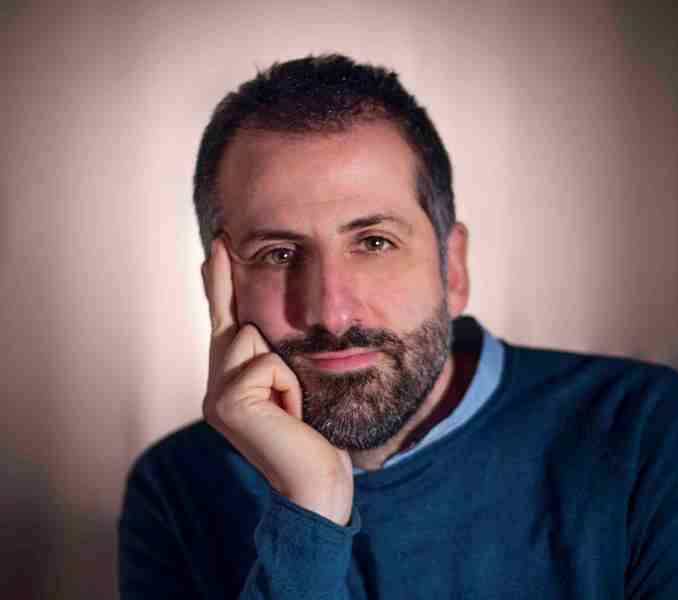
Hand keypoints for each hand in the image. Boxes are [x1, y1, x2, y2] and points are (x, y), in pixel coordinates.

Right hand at [201, 238, 353, 525]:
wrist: (317, 481)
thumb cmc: (316, 435)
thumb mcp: (295, 384)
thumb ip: (275, 355)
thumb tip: (271, 320)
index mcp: (229, 379)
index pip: (224, 317)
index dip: (219, 279)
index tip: (218, 240)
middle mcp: (214, 384)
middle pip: (242, 324)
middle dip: (273, 354)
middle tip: (280, 390)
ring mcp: (215, 393)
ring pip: (254, 337)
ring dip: (286, 372)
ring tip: (289, 409)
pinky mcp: (226, 401)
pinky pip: (268, 363)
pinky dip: (289, 387)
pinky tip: (288, 415)